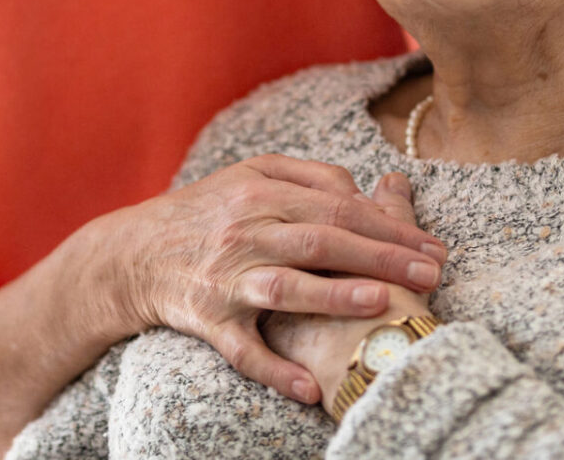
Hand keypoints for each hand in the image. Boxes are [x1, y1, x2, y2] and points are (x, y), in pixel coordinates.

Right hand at [91, 156, 446, 403]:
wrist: (132, 253)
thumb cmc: (205, 212)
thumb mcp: (248, 175)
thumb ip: (308, 177)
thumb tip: (365, 190)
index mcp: (259, 192)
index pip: (337, 205)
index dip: (389, 225)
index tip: (432, 246)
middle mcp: (244, 232)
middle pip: (321, 240)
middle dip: (381, 257)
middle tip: (431, 275)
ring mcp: (225, 279)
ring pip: (284, 287)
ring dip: (333, 296)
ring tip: (381, 303)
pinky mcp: (207, 320)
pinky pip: (242, 351)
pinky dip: (275, 371)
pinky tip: (310, 388)